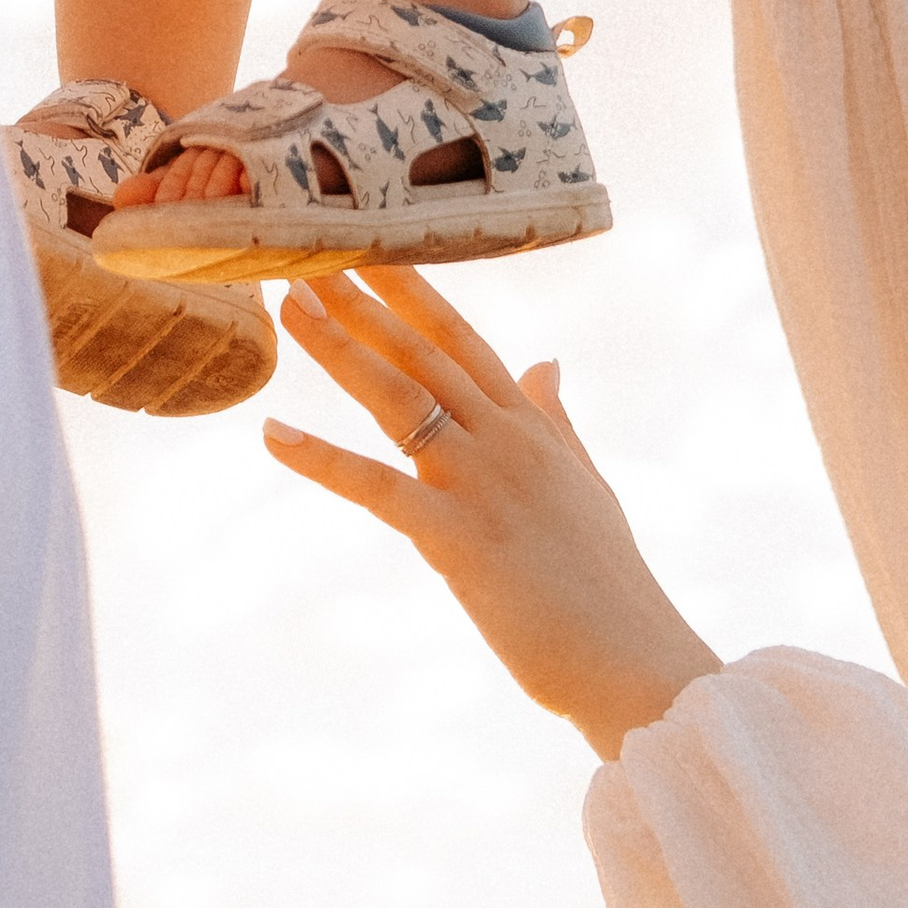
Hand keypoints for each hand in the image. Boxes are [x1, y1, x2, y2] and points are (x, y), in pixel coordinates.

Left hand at [264, 268, 719, 759]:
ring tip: (288, 307)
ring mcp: (480, 484)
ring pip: (398, 397)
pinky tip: (272, 434)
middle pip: (422, 353)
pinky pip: (376, 487)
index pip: (463, 339)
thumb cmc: (608, 586)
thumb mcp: (586, 484)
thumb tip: (544, 362)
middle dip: (364, 300)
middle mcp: (505, 441)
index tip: (370, 246)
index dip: (413, 291)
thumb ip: (557, 420)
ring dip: (338, 348)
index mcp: (532, 428)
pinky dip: (320, 458)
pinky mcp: (457, 538)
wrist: (635, 661)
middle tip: (307, 253)